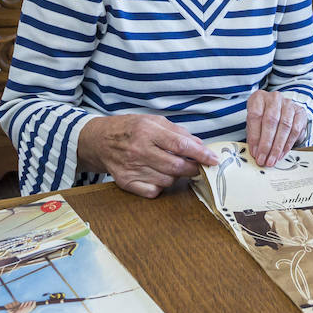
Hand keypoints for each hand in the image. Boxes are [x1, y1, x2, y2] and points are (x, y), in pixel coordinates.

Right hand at [78, 114, 218, 197]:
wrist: (99, 140)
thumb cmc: (130, 128)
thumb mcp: (153, 121)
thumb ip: (177, 132)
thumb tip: (200, 146)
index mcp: (147, 130)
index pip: (181, 145)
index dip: (200, 154)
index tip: (213, 160)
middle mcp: (139, 150)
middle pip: (176, 166)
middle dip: (192, 168)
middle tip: (197, 166)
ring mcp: (132, 168)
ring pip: (167, 180)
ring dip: (176, 176)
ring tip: (171, 166)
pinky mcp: (126, 182)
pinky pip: (153, 191)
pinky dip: (161, 186)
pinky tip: (157, 175)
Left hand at [246, 90, 308, 166]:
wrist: (281, 112)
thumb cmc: (263, 119)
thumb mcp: (254, 124)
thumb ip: (253, 135)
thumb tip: (255, 152)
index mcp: (259, 97)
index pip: (255, 116)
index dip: (255, 136)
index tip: (254, 152)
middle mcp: (274, 98)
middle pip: (271, 121)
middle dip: (266, 143)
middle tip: (263, 159)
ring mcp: (289, 104)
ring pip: (284, 126)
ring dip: (277, 146)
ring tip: (272, 160)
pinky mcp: (300, 112)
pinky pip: (295, 130)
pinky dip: (287, 145)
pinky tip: (281, 154)